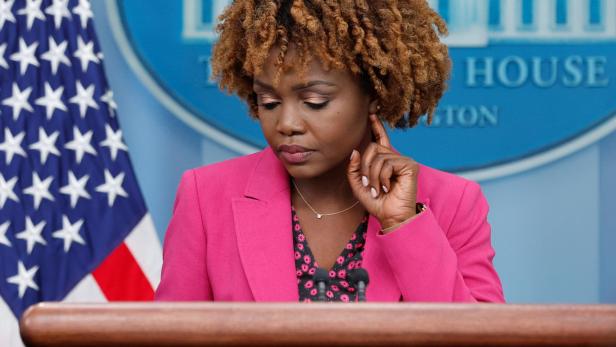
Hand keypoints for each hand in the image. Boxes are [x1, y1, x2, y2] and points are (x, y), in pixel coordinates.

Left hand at [347, 114, 418, 231]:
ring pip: (378, 157)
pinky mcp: (410, 166)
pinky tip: (388, 188)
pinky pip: (387, 164)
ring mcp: (404, 161)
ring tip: (379, 190)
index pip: (380, 140)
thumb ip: (354, 168)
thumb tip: (355, 151)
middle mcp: (395, 158)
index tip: (372, 113)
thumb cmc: (377, 203)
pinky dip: (382, 178)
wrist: (391, 217)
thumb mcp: (359, 185)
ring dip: (373, 177)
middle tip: (370, 185)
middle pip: (372, 148)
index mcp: (385, 161)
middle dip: (365, 168)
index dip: (376, 126)